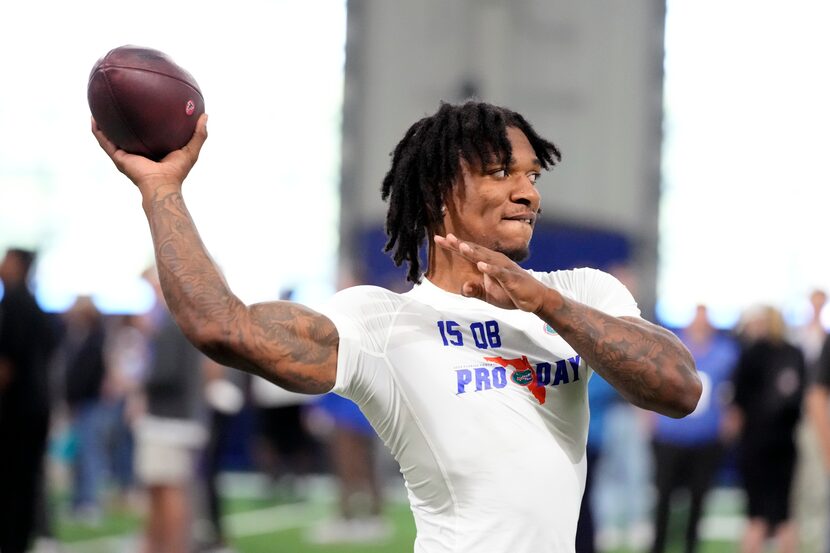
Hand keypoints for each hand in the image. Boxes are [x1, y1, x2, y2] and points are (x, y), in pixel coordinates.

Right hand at [91, 113, 208, 193]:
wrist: (162, 185)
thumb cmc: (177, 171)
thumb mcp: (191, 149)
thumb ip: (199, 133)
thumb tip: (206, 115)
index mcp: (150, 150)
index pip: (144, 132)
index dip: (142, 119)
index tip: (141, 103)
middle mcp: (135, 152)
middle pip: (125, 132)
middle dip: (119, 118)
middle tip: (117, 100)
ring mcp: (124, 155)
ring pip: (109, 135)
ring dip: (103, 122)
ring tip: (97, 105)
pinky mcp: (118, 158)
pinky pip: (104, 141)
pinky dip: (98, 130)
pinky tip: (93, 117)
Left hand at [433, 233, 556, 312]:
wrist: (535, 299)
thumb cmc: (511, 294)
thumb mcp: (489, 295)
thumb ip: (475, 291)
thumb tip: (463, 287)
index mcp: (488, 264)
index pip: (468, 253)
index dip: (454, 246)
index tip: (439, 239)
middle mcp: (495, 261)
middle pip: (475, 251)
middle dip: (460, 245)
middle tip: (446, 238)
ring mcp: (504, 269)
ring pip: (487, 258)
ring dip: (474, 253)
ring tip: (461, 247)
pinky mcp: (512, 278)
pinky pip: (500, 273)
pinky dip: (491, 269)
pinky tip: (482, 266)